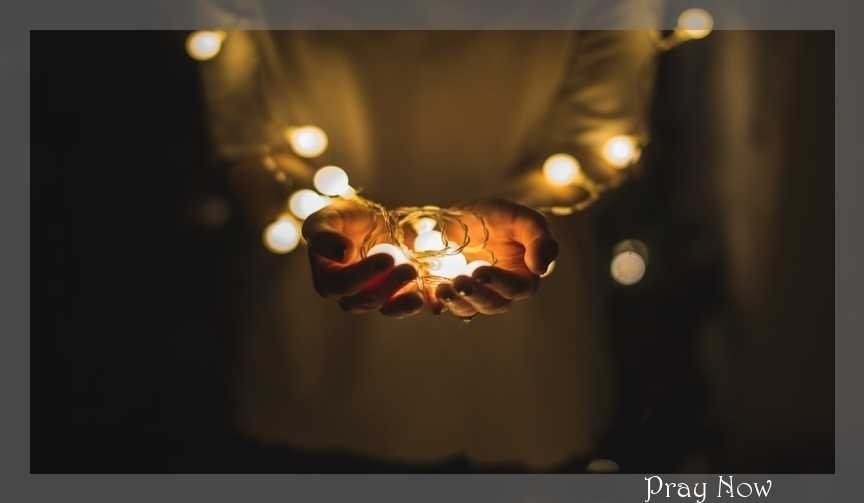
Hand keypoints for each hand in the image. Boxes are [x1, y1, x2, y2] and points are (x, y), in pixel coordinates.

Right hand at [301, 198, 424, 317]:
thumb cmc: (344, 219)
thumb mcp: (327, 219)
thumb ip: (324, 236)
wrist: (373, 221)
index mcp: (327, 278)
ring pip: (385, 307)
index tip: (387, 258)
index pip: (341, 284)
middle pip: (364, 300)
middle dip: (388, 286)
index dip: (363, 274)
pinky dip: (417, 304)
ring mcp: (372, 298)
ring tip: (419, 281)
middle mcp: (347, 295)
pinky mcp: (394, 298)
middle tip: (409, 268)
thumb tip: (342, 254)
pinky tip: (431, 300)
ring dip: (403, 299)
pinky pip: (404, 307)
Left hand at [434, 198, 557, 318]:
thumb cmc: (500, 217)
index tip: (481, 271)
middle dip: (475, 296)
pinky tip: (429, 298)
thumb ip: (539, 240)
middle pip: (492, 304)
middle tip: (460, 282)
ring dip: (456, 302)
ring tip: (442, 289)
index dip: (501, 283)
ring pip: (467, 309)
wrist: (464, 215)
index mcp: (522, 276)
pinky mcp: (449, 292)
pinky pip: (443, 305)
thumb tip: (540, 269)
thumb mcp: (522, 219)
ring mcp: (473, 294)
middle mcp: (498, 291)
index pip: (517, 289)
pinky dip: (435, 304)